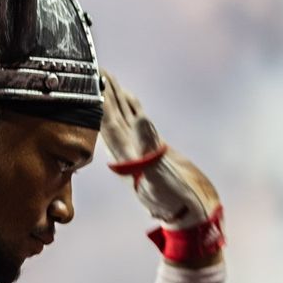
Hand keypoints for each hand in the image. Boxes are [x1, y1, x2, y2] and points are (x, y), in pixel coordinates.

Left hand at [100, 71, 219, 229]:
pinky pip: (141, 124)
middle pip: (113, 115)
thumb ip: (149, 147)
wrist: (191, 214)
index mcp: (126, 155)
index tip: (90, 80)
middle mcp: (130, 150)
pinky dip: (134, 109)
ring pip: (126, 117)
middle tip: (94, 68)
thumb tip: (140, 118)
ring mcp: (143, 149)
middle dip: (104, 94)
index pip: (107, 122)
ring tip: (107, 77)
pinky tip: (131, 100)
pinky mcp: (156, 149)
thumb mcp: (160, 174)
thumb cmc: (175, 200)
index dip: (99, 101)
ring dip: (116, 98)